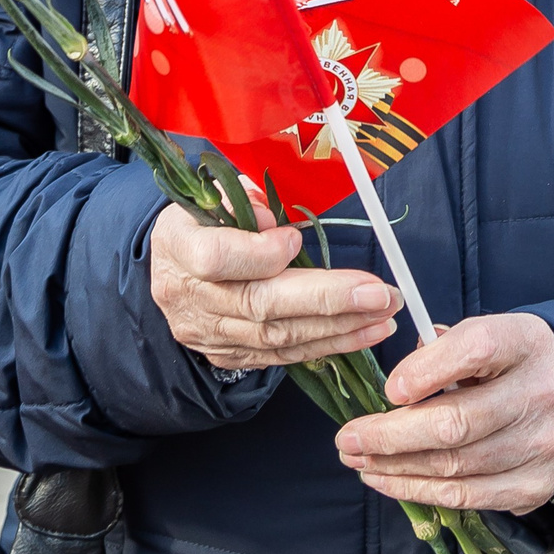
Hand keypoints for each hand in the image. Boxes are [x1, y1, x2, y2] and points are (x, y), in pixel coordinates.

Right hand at [149, 204, 400, 371]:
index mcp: (177, 246)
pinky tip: (363, 333)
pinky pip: (282, 355)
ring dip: (339, 328)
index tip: (295, 239)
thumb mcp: (212, 197)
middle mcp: (190, 297)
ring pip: (277, 337)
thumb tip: (276, 225)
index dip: (259, 254)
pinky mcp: (229, 356)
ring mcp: (208, 334)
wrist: (169, 271)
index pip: (215, 258)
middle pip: (259, 304)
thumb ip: (243, 203)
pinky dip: (327, 344)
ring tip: (384, 314)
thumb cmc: (201, 223)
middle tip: (379, 293)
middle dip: (327, 300)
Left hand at [335, 314, 553, 513]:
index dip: (427, 370)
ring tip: (359, 461)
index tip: (388, 389)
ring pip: (454, 465)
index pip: (476, 348)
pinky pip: (466, 496)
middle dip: (390, 435)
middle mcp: (541, 394)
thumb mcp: (484, 336)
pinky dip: (419, 490)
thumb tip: (397, 387)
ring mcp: (541, 445)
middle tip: (348, 439)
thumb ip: (442, 350)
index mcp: (525, 343)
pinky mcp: (535, 485)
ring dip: (396, 467)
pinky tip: (388, 480)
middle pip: (456, 422)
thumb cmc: (507, 364)